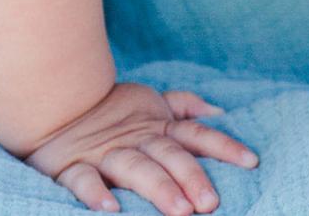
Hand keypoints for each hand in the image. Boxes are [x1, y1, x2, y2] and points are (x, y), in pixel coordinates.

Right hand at [21, 80, 258, 214]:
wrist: (56, 103)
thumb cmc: (112, 111)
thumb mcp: (152, 104)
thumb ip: (184, 107)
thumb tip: (219, 111)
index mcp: (157, 126)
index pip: (197, 134)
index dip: (224, 146)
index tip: (251, 161)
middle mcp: (137, 139)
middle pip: (170, 155)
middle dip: (192, 177)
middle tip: (211, 202)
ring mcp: (106, 152)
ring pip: (136, 168)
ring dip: (158, 188)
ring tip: (179, 210)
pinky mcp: (73, 166)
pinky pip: (84, 180)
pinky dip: (96, 193)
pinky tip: (111, 209)